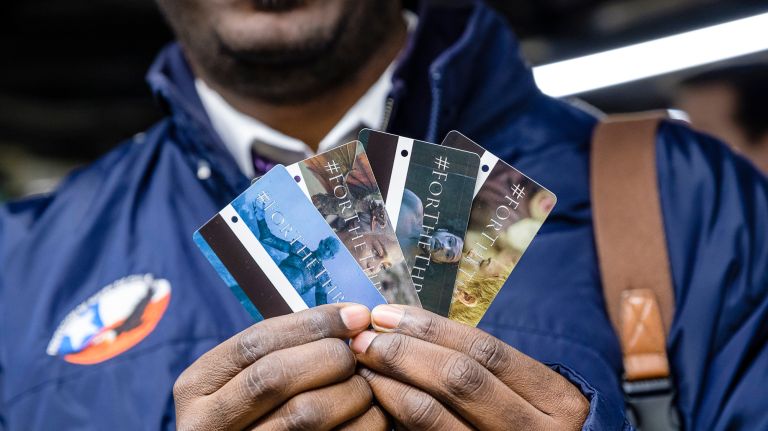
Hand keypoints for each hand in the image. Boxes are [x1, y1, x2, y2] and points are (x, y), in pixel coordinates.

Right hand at [174, 303, 388, 430]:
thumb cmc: (254, 417)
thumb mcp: (242, 383)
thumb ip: (279, 352)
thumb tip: (348, 319)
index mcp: (197, 386)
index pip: (256, 342)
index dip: (313, 323)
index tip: (355, 315)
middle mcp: (206, 424)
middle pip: (276, 375)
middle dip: (331, 357)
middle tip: (359, 355)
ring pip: (306, 412)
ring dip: (351, 392)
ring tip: (366, 386)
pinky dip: (361, 423)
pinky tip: (371, 414)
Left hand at [350, 305, 588, 429]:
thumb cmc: (523, 423)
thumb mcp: (522, 394)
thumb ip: (479, 365)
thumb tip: (408, 325)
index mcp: (556, 401)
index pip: (487, 350)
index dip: (431, 328)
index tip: (389, 313)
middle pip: (459, 378)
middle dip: (404, 351)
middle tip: (366, 337)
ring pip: (432, 413)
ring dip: (390, 381)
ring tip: (365, 362)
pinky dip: (394, 411)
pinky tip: (377, 395)